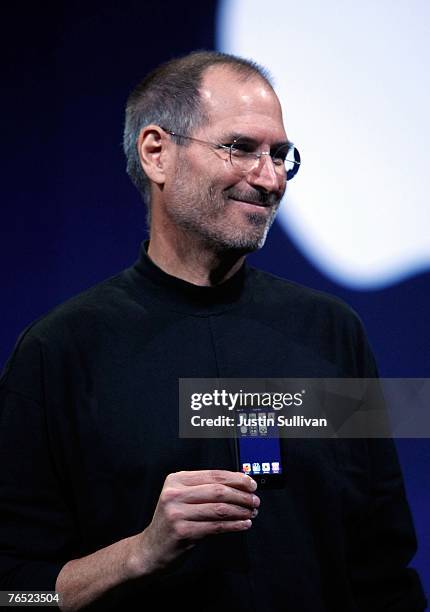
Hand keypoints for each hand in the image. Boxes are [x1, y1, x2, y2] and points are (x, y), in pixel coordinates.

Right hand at [130, 470, 258, 575]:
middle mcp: (175, 494)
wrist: (151, 549)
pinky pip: (216, 526)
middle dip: (241, 495)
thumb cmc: (172, 522)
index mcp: (176, 480)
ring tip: (252, 512)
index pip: (213, 474)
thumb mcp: (182, 498)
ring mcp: (177, 513)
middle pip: (218, 490)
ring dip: (241, 510)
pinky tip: (244, 524)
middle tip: (255, 500)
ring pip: (219, 509)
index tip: (251, 483)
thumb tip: (239, 484)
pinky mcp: (182, 532)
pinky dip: (234, 525)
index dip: (236, 478)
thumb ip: (204, 489)